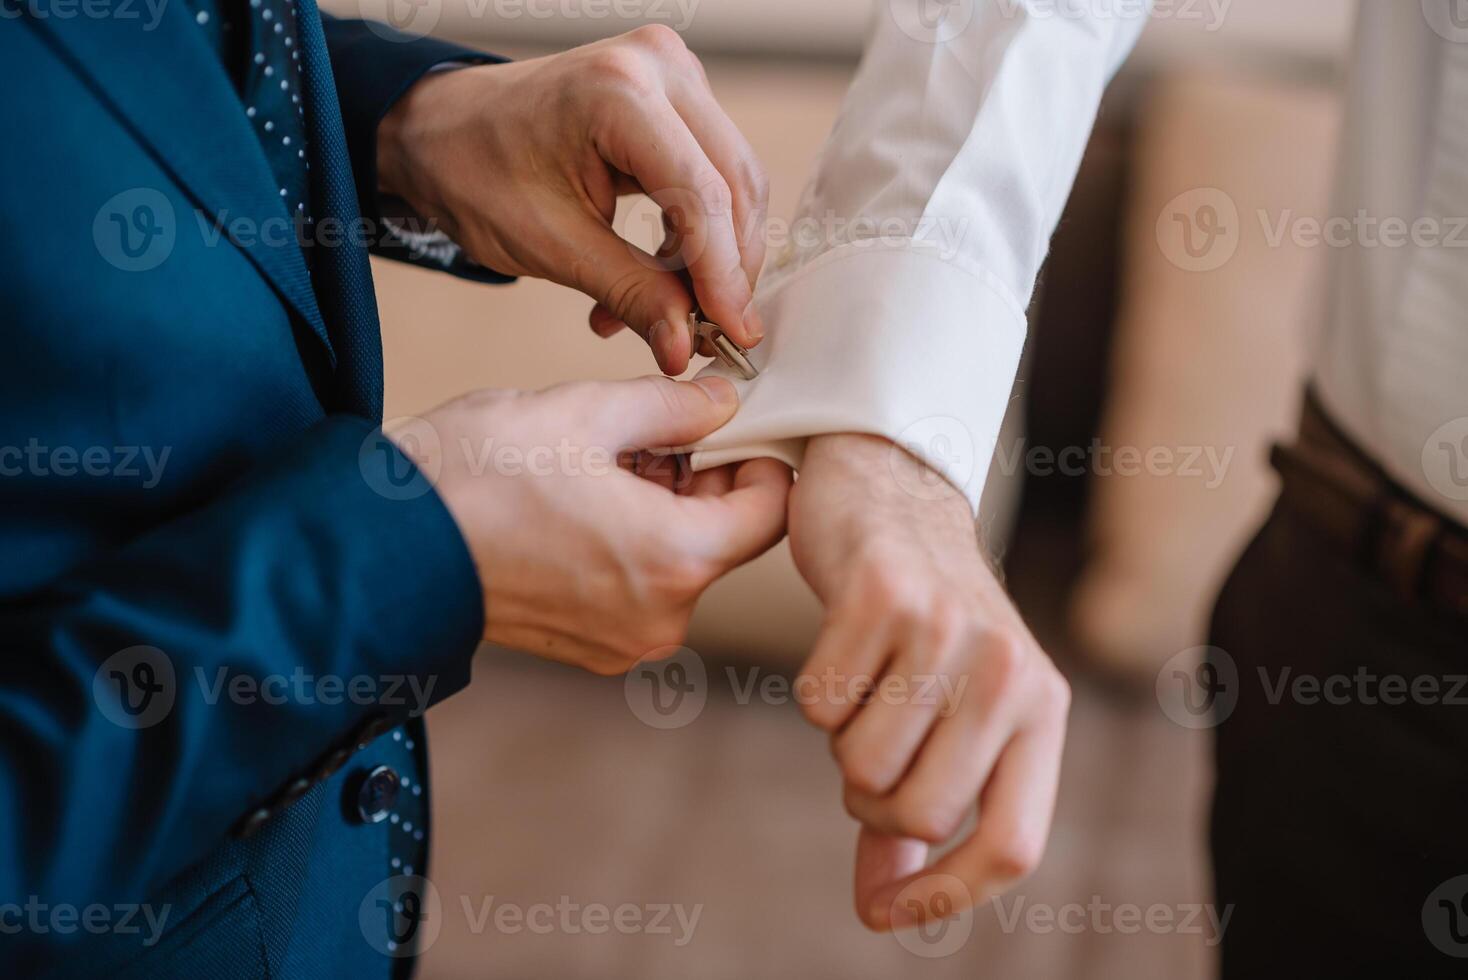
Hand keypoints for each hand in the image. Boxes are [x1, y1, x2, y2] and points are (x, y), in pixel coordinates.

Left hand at [377, 26, 767, 374]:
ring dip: (710, 258)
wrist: (443, 131)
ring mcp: (671, 76)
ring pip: (731, 184)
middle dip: (726, 270)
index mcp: (619, 92)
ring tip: (668, 314)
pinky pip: (709, 176)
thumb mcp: (552, 245)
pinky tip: (658, 280)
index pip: (702, 196)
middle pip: (732, 185)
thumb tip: (685, 347)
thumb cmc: (476, 171)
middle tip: (710, 335)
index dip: (724, 276)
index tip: (734, 335)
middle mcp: (658, 67)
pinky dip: (693, 236)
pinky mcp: (674, 99)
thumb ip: (632, 294)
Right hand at [392, 376, 789, 673]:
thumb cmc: (474, 476)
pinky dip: (632, 542)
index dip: (760, 457)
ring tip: (606, 458)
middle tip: (657, 428)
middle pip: (727, 537)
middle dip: (704, 477)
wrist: (383, 543)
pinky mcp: (589, 646)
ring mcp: (623, 641)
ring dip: (665, 506)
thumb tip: (724, 401)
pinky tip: (585, 499)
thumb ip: (675, 406)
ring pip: (682, 561)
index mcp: (675, 559)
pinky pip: (641, 588)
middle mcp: (662, 617)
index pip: (772, 510)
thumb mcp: (585, 413)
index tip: (730, 425)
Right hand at [787, 433, 1070, 930]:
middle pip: (920, 812)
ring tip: (863, 685)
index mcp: (1042, 708)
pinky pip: (819, 704)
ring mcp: (948, 629)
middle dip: (870, 800)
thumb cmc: (920, 626)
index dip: (946, 894)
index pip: (1012, 845)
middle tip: (866, 748)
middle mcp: (1009, 671)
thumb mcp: (946, 715)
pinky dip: (813, 691)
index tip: (883, 912)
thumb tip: (880, 911)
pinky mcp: (883, 593)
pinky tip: (842, 642)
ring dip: (841, 741)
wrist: (893, 495)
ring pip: (861, 765)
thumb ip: (919, 812)